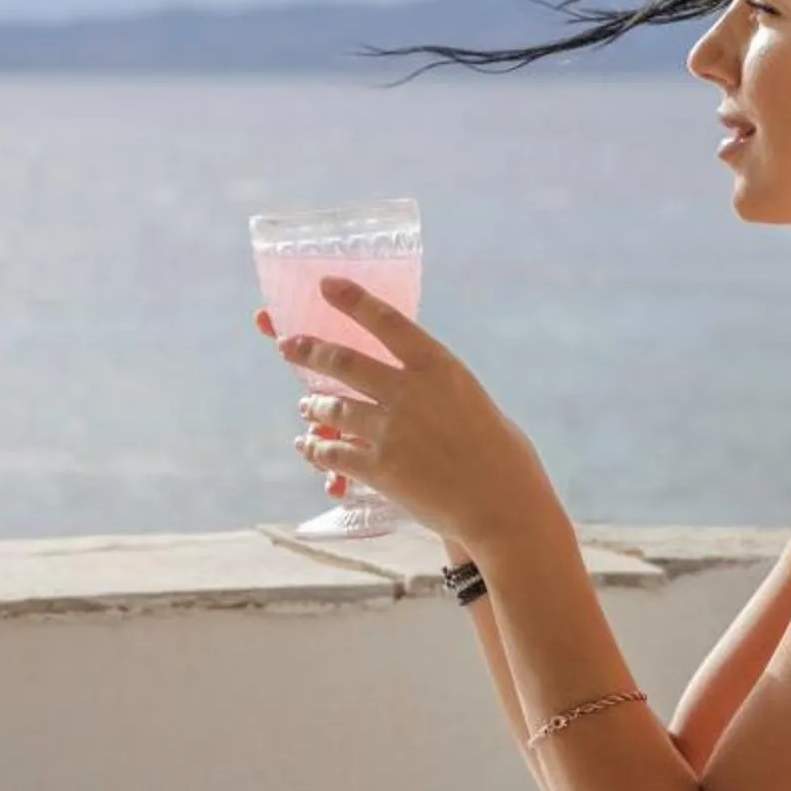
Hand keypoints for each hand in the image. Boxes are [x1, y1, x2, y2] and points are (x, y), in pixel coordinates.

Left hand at [262, 278, 554, 549]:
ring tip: (306, 406)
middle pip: (345, 362)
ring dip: (314, 406)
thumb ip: (438, 391)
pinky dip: (316, 450)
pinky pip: (333, 453)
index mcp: (440, 368)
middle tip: (288, 346)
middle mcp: (410, 392)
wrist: (501, 505)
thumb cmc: (502, 455)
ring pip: (333, 409)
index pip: (389, 322)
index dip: (354, 301)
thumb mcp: (472, 402)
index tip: (328, 285)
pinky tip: (308, 448)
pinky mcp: (379, 468)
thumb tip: (414, 389)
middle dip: (310, 352)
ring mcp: (391, 430)